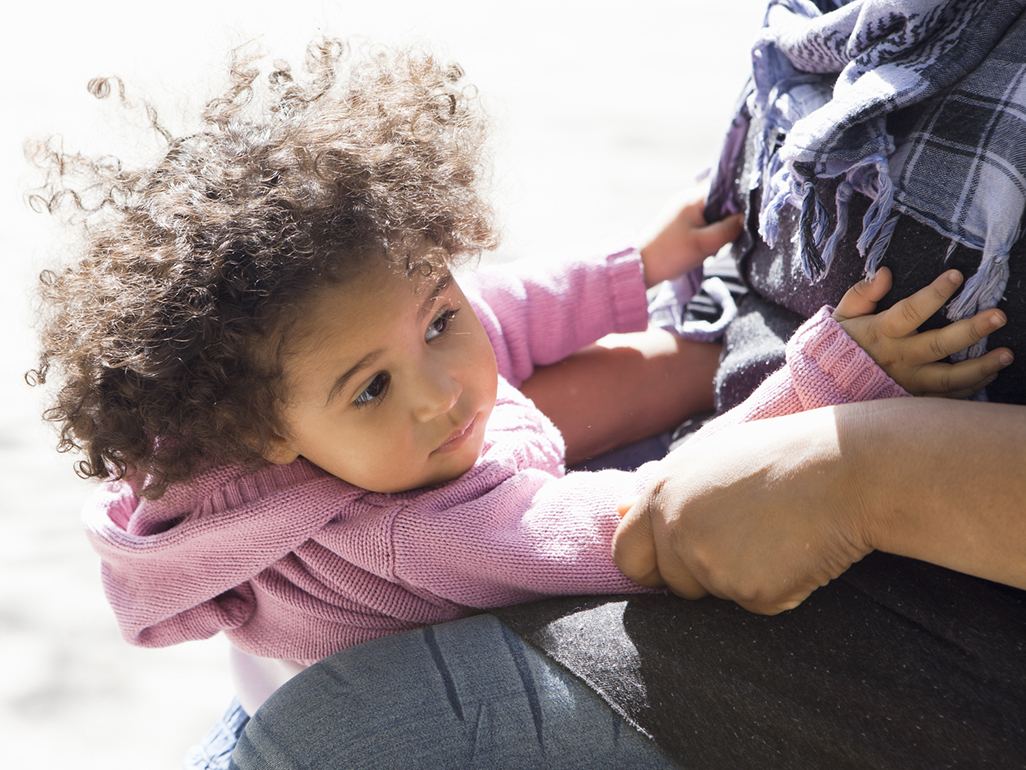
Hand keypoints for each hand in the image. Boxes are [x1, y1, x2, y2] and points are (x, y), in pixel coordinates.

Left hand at [612, 407, 872, 613]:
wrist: (846, 468)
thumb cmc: (780, 454)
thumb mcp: (710, 455)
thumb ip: (661, 486)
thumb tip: (617, 508)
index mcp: (661, 494)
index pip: (626, 554)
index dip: (650, 563)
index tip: (673, 562)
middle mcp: (675, 531)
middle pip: (671, 583)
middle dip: (698, 575)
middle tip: (745, 539)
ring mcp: (711, 565)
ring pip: (714, 595)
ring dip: (740, 577)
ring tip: (775, 533)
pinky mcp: (750, 593)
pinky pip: (755, 605)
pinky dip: (777, 588)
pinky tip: (798, 551)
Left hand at [638, 189, 743, 287]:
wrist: (641, 267)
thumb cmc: (671, 254)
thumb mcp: (704, 244)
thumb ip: (728, 229)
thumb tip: (746, 218)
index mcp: (693, 198)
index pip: (726, 188)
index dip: (739, 202)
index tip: (746, 219)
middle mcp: (688, 199)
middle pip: (722, 202)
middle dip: (728, 220)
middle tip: (726, 238)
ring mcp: (685, 211)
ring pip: (715, 215)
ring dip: (719, 231)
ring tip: (712, 247)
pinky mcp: (683, 223)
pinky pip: (705, 224)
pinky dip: (709, 236)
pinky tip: (706, 249)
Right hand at [833, 268, 1012, 396]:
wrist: (825, 384)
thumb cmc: (840, 344)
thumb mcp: (842, 315)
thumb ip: (862, 294)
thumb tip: (884, 272)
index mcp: (882, 332)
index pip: (911, 310)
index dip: (934, 293)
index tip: (957, 276)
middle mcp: (899, 358)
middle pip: (939, 344)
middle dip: (971, 330)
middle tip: (998, 316)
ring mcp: (908, 381)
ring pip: (949, 377)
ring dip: (980, 366)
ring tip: (1006, 354)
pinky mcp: (914, 398)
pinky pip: (947, 397)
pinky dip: (970, 388)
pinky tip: (990, 374)